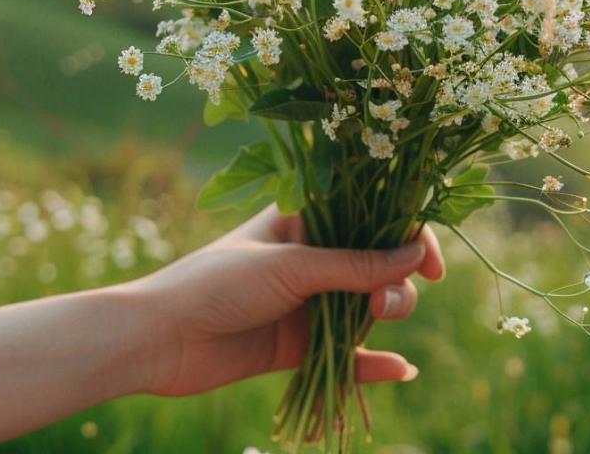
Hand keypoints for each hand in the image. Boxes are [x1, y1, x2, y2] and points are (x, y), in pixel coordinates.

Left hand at [131, 204, 445, 396]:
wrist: (158, 339)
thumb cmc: (217, 283)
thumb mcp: (291, 266)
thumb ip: (355, 265)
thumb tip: (414, 254)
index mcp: (307, 220)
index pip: (373, 218)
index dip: (408, 236)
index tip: (430, 265)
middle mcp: (312, 259)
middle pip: (379, 266)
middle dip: (395, 283)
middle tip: (383, 303)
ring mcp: (307, 303)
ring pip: (367, 309)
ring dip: (385, 316)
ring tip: (376, 323)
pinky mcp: (298, 347)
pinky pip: (347, 356)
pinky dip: (373, 364)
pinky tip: (400, 370)